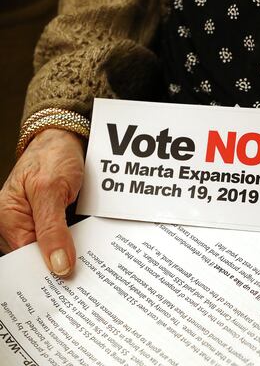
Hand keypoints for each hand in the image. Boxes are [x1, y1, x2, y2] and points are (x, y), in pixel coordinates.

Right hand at [0, 129, 84, 275]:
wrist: (66, 138)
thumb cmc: (52, 156)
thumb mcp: (51, 190)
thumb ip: (53, 229)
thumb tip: (57, 266)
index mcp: (7, 217)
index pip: (26, 257)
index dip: (48, 270)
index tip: (71, 281)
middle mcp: (17, 223)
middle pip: (39, 257)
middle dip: (61, 265)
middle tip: (86, 278)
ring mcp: (34, 222)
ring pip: (53, 250)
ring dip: (72, 255)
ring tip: (91, 267)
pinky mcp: (51, 219)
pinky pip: (64, 238)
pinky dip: (77, 243)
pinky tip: (91, 250)